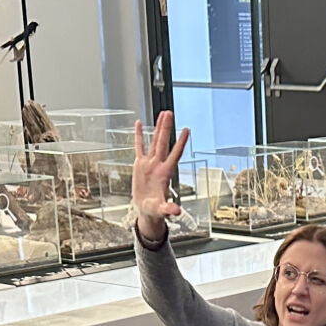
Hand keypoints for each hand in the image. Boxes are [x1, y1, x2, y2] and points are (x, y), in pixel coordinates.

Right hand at [130, 112, 190, 243]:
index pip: (175, 154)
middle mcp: (158, 165)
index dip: (180, 142)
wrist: (145, 209)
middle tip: (170, 114)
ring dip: (157, 128)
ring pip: (154, 142)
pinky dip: (139, 136)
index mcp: (165, 173)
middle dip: (166, 128)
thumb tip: (176, 211)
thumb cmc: (155, 209)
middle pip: (163, 143)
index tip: (186, 130)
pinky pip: (139, 147)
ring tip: (162, 114)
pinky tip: (139, 124)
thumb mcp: (161, 210)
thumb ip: (169, 209)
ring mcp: (149, 163)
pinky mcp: (140, 165)